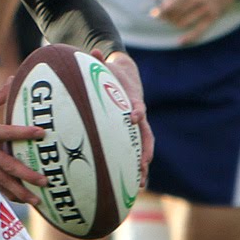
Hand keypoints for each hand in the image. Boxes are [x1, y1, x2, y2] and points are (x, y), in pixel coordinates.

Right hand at [0, 82, 46, 204]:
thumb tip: (13, 79)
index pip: (9, 132)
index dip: (25, 133)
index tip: (42, 134)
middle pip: (8, 165)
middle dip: (27, 175)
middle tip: (45, 181)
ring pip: (2, 180)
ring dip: (20, 191)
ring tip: (36, 200)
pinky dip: (7, 191)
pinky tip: (20, 199)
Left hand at [96, 49, 153, 184]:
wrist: (126, 74)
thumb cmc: (113, 73)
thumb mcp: (106, 66)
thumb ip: (99, 61)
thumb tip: (93, 51)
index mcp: (133, 101)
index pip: (138, 106)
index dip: (137, 111)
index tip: (134, 118)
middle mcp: (139, 117)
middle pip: (146, 136)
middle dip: (145, 150)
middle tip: (143, 164)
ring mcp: (137, 129)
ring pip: (143, 151)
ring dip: (142, 167)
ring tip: (139, 185)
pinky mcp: (132, 136)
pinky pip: (133, 155)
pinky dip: (133, 170)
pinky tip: (128, 188)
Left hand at [148, 0, 235, 45]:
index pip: (171, 4)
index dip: (161, 11)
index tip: (155, 14)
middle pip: (176, 14)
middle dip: (167, 18)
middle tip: (164, 17)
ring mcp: (206, 9)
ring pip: (184, 22)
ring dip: (175, 24)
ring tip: (173, 21)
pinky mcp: (213, 17)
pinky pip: (199, 30)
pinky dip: (189, 37)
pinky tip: (180, 42)